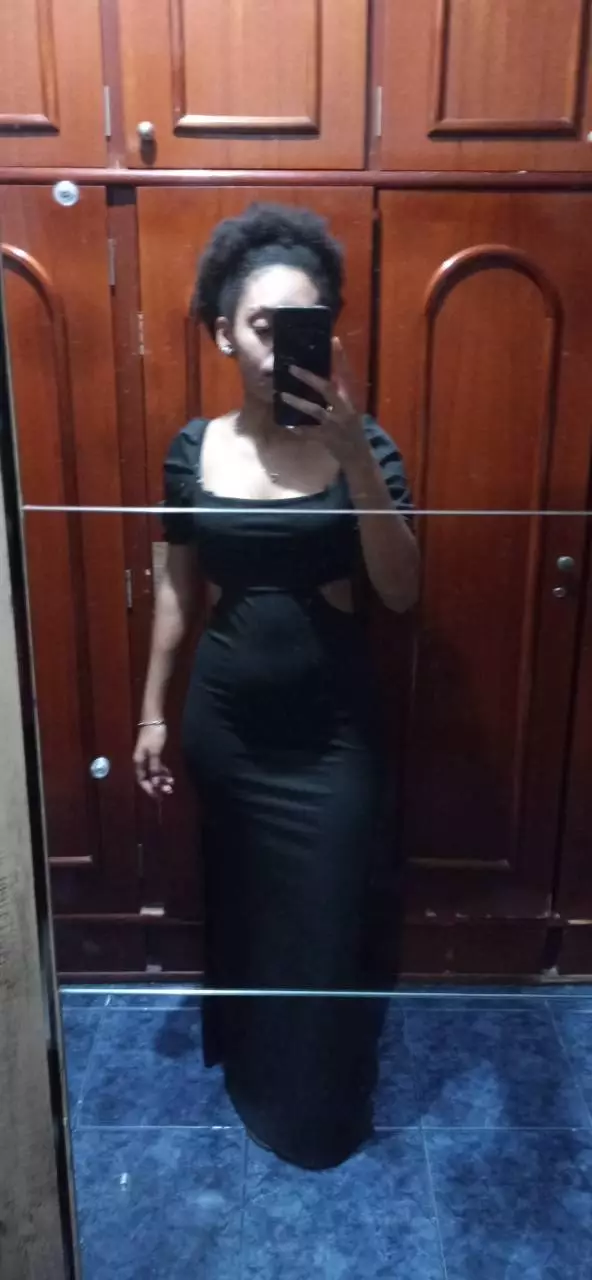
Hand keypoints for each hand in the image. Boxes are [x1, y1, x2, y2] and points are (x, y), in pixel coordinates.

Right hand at [133, 723, 173, 798]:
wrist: (154, 719)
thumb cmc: (153, 735)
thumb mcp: (155, 752)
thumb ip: (154, 768)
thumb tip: (155, 782)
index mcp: (139, 762)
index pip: (142, 780)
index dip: (150, 789)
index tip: (158, 797)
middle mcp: (141, 762)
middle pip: (148, 778)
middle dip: (158, 785)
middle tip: (169, 791)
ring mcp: (147, 757)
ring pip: (154, 773)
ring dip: (162, 779)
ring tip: (172, 783)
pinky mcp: (153, 753)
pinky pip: (157, 766)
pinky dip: (162, 771)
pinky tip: (169, 774)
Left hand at [280, 337, 368, 468]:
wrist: (359, 456)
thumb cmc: (353, 428)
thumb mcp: (351, 408)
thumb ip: (340, 392)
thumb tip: (326, 373)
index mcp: (352, 399)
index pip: (347, 374)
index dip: (341, 357)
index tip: (333, 339)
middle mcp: (345, 409)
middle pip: (327, 388)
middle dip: (309, 377)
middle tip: (291, 368)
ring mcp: (336, 424)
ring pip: (314, 410)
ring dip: (297, 402)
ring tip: (282, 394)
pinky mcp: (328, 439)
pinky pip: (309, 432)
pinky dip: (298, 428)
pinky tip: (287, 424)